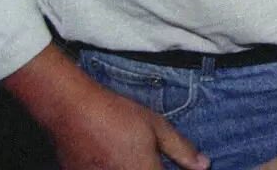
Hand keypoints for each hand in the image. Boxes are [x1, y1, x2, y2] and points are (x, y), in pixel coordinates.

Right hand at [6, 45, 208, 169]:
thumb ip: (182, 150)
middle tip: (149, 158)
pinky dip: (115, 168)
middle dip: (152, 168)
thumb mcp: (157, 127)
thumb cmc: (117, 116)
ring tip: (129, 155)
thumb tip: (204, 165)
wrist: (72, 112)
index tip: (168, 164)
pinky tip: (114, 158)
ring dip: (134, 168)